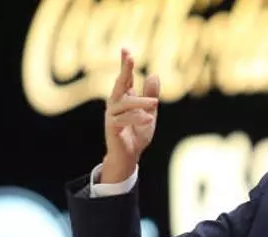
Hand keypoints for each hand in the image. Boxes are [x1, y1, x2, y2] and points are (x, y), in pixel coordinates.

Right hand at [101, 48, 159, 182]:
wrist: (129, 157)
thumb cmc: (137, 135)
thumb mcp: (149, 113)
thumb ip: (150, 95)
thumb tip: (153, 74)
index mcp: (124, 99)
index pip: (124, 78)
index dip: (125, 65)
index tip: (126, 49)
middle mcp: (115, 104)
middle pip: (119, 84)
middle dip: (124, 69)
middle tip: (130, 56)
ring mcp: (112, 116)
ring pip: (124, 103)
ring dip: (140, 101)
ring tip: (155, 102)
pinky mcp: (112, 128)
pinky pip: (123, 119)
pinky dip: (136, 118)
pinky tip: (148, 118)